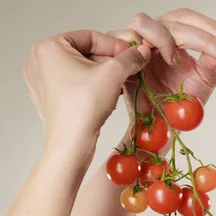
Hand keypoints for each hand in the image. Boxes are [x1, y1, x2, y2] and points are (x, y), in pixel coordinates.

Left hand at [23, 30, 150, 146]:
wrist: (72, 145)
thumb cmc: (84, 108)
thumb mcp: (113, 74)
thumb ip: (129, 58)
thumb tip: (142, 51)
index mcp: (48, 47)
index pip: (90, 37)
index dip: (115, 45)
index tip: (132, 54)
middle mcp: (40, 62)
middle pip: (84, 54)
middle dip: (109, 63)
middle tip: (129, 71)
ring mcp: (42, 82)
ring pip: (80, 71)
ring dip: (102, 76)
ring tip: (119, 86)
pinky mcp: (48, 100)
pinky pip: (73, 86)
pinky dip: (90, 89)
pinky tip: (105, 98)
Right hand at [107, 10, 215, 125]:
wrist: (164, 128)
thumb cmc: (181, 106)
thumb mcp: (205, 79)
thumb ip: (214, 57)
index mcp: (172, 38)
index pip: (187, 18)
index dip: (208, 25)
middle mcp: (154, 38)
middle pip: (171, 18)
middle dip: (198, 32)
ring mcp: (136, 47)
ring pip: (143, 22)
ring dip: (164, 38)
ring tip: (175, 61)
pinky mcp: (121, 61)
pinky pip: (125, 41)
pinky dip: (141, 48)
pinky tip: (157, 63)